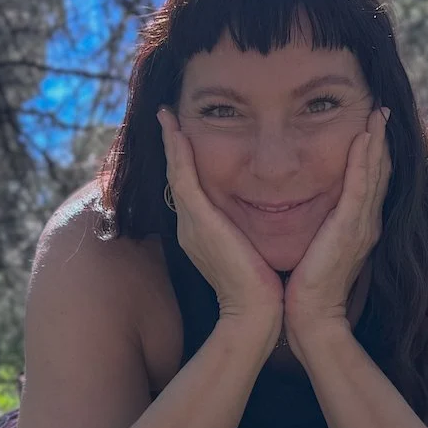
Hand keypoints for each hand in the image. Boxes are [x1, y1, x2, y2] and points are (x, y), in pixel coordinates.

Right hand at [158, 108, 283, 334]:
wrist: (256, 314)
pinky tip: (173, 126)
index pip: (191, 189)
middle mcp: (190, 225)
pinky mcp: (197, 220)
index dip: (184, 162)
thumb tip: (260, 223)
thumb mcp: (253, 253)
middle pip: (177, 177)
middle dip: (172, 146)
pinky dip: (176, 150)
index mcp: (203, 232)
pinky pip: (182, 176)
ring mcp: (190, 222)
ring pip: (176, 172)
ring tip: (165, 112)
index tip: (181, 135)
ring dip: (171, 140)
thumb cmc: (262, 290)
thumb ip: (249, 236)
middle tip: (165, 115)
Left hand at [285, 105, 389, 348]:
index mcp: (356, 227)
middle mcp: (366, 223)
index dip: (372, 155)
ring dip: (377, 141)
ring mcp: (362, 225)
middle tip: (381, 110)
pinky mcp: (351, 229)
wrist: (309, 319)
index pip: (368, 182)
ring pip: (374, 173)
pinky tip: (365, 136)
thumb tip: (303, 211)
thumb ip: (317, 228)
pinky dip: (365, 158)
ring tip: (378, 113)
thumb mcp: (314, 249)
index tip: (370, 127)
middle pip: (378, 172)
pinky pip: (361, 185)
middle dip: (380, 141)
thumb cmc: (305, 289)